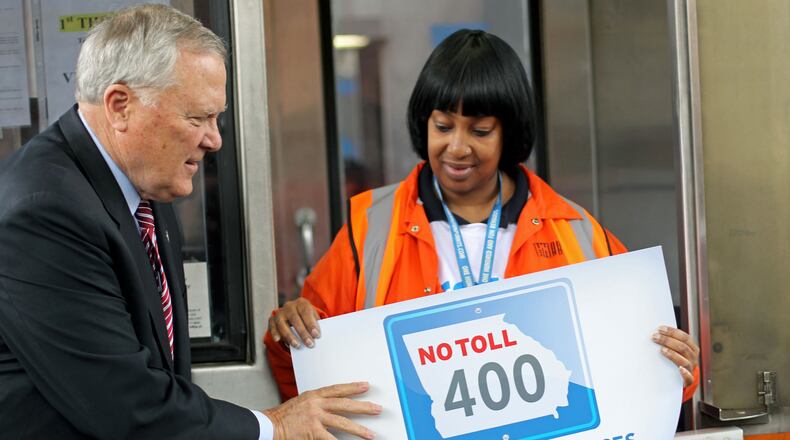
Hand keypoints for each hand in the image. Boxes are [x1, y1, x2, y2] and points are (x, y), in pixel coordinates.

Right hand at [264, 382, 380, 439]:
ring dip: (359, 429)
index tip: (366, 386)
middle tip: (377, 408)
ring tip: (371, 434)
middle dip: (363, 407)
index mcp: (313, 395)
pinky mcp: (312, 432)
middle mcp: (316, 404)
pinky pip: (330, 439)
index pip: (337, 389)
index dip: (353, 387)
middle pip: (344, 404)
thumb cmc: (283, 416)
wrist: (269, 425)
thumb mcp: (301, 402)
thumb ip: (316, 403)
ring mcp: (315, 418)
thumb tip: (331, 407)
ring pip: (342, 423)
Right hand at [269, 297, 320, 347]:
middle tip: (310, 344)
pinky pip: (272, 327)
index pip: (306, 312)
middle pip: (294, 319)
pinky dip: (275, 333)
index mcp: (302, 303)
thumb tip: (317, 336)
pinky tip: (278, 339)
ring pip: (282, 324)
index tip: (316, 335)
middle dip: (302, 333)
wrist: (295, 314)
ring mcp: (280, 313)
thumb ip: (315, 325)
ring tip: (297, 345)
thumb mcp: (313, 317)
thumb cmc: (307, 318)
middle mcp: (290, 306)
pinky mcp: (272, 320)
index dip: (311, 324)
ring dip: (290, 336)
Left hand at [652, 325, 698, 386]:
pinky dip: (685, 373)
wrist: (679, 380)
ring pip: (685, 361)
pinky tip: (680, 369)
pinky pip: (689, 378)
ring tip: (661, 350)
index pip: (685, 337)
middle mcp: (692, 358)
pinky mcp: (688, 381)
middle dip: (668, 341)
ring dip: (673, 354)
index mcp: (691, 348)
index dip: (673, 332)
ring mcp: (690, 369)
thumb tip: (655, 332)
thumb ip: (669, 342)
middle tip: (655, 337)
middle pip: (683, 347)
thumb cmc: (674, 361)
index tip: (660, 329)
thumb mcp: (674, 349)